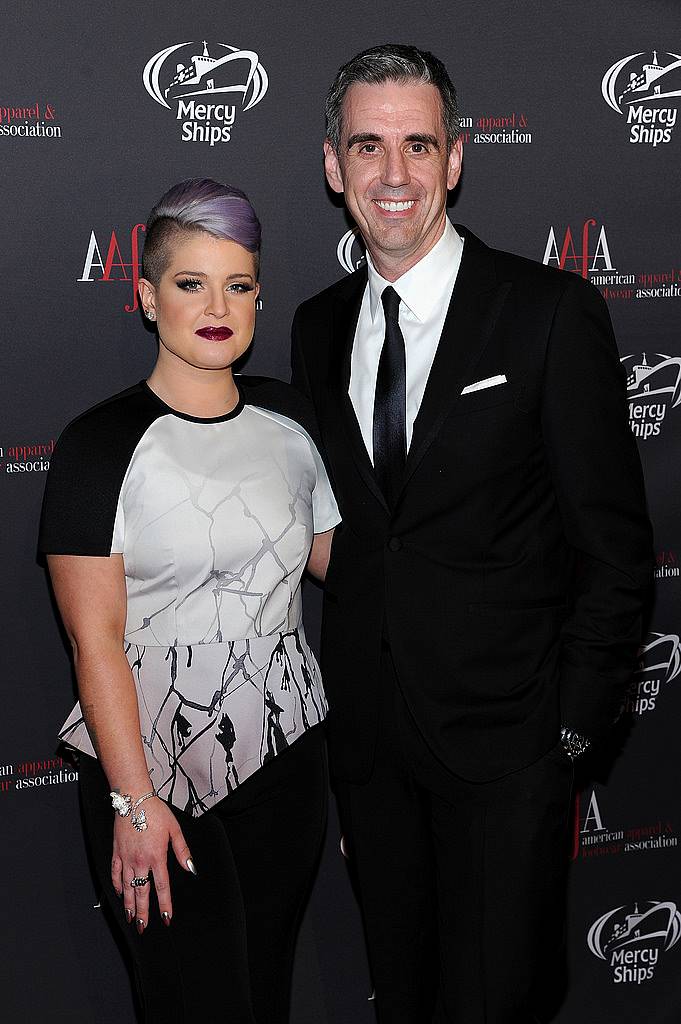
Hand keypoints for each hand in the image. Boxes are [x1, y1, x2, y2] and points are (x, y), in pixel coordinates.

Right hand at [111, 797, 194, 932]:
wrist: (134, 799)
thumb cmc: (156, 811)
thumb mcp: (175, 829)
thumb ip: (183, 851)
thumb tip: (191, 868)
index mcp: (157, 856)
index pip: (162, 887)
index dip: (165, 905)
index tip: (166, 918)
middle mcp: (140, 861)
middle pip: (142, 892)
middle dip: (143, 912)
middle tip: (143, 927)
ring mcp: (126, 858)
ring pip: (127, 887)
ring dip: (129, 904)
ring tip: (130, 918)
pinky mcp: (116, 852)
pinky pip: (114, 873)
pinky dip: (116, 886)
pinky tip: (119, 894)